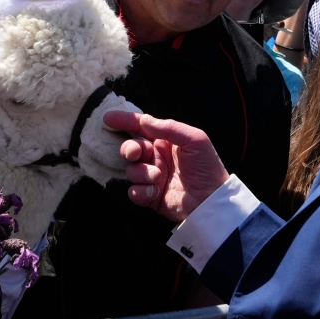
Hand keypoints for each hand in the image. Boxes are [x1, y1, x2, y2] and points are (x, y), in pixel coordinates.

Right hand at [103, 111, 228, 221]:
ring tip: (158, 177)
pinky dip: (140, 192)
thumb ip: (169, 128)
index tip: (108, 119)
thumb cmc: (207, 166)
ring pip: (131, 171)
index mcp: (166, 141)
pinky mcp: (151, 197)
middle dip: (129, 149)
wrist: (211, 200)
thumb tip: (144, 120)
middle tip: (135, 153)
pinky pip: (134, 192)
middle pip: (131, 148)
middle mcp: (157, 158)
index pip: (141, 128)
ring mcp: (153, 177)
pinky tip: (154, 192)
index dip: (125, 121)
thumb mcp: (195, 140)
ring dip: (141, 173)